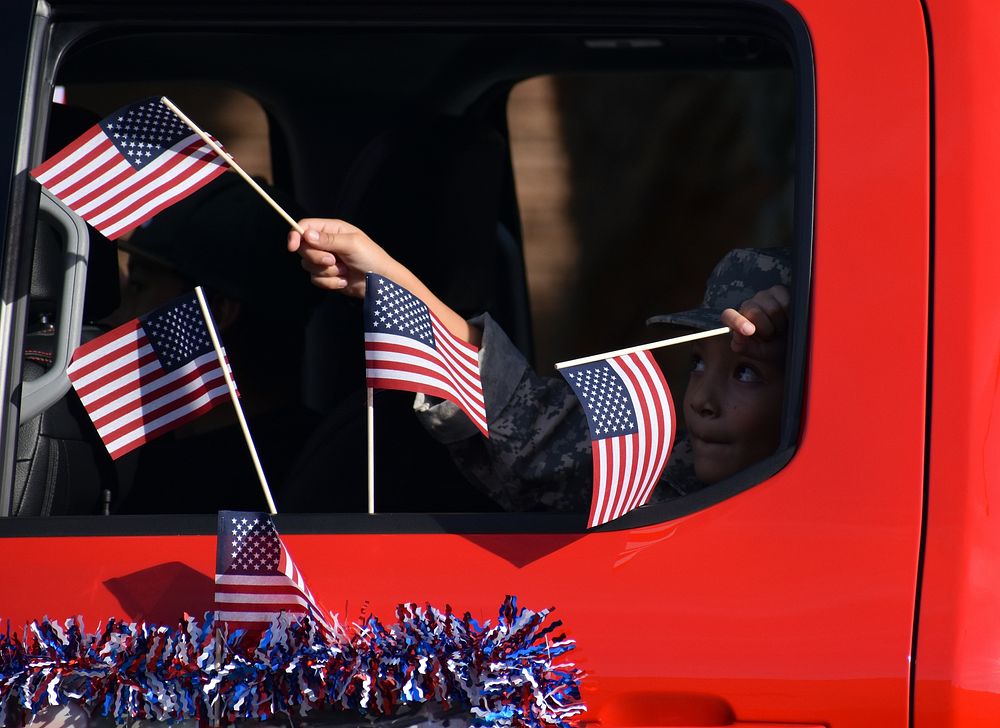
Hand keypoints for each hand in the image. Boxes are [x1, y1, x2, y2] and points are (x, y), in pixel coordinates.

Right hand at [288, 218, 404, 297]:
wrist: (380, 282)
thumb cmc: (371, 257)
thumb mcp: (352, 244)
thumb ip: (328, 240)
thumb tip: (306, 234)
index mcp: (332, 229)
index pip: (304, 227)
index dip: (295, 235)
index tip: (292, 247)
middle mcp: (326, 243)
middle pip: (303, 248)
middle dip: (316, 258)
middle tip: (333, 260)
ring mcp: (326, 260)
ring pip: (308, 266)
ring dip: (327, 271)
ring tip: (344, 270)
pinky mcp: (327, 276)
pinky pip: (316, 280)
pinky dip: (330, 283)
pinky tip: (345, 280)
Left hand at [720, 285, 789, 352]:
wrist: (791, 343)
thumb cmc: (772, 346)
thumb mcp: (757, 352)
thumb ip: (742, 346)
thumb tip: (737, 335)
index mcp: (737, 320)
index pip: (729, 316)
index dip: (738, 321)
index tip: (748, 331)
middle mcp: (749, 305)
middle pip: (755, 313)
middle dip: (767, 329)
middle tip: (771, 335)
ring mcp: (763, 296)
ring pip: (773, 309)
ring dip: (780, 323)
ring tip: (780, 327)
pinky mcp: (778, 291)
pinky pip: (785, 302)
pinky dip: (789, 314)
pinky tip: (787, 318)